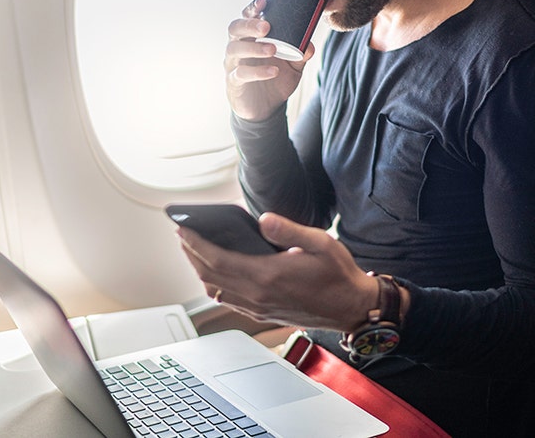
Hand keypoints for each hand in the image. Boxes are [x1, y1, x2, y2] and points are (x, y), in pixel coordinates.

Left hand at [178, 213, 375, 330]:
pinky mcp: (262, 314)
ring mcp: (258, 307)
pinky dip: (214, 284)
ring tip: (194, 250)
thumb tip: (263, 220)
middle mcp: (258, 295)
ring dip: (200, 270)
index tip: (182, 227)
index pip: (217, 259)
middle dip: (191, 253)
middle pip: (209, 274)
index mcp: (268, 275)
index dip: (195, 243)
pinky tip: (215, 272)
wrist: (352, 308)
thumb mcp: (320, 242)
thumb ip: (288, 230)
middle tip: (182, 234)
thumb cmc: (339, 275)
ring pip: (215, 289)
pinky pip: (228, 300)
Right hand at [224, 0, 314, 120]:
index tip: (263, 1)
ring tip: (273, 49)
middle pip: (235, 28)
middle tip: (267, 26)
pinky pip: (241, 74)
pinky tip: (273, 71)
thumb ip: (301, 54)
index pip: (246, 17)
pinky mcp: (234, 82)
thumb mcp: (293, 65)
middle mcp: (238, 47)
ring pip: (234, 49)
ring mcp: (233, 64)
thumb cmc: (276, 78)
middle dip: (249, 24)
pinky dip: (258, 72)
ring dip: (254, 47)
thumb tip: (310, 45)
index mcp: (250, 37)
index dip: (252, 8)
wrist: (266, 108)